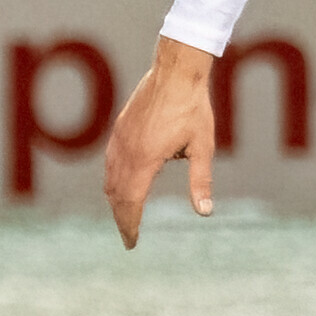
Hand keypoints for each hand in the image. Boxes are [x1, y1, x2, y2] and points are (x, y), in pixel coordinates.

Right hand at [102, 36, 219, 248]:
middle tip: (129, 237)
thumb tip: (205, 212)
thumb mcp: (203, 147)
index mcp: (145, 160)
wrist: (175, 72)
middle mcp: (126, 152)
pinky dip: (113, 182)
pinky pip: (110, 163)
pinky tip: (120, 185)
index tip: (132, 243)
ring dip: (115, 202)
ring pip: (109, 180)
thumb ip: (201, 181)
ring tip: (125, 216)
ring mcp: (119, 140)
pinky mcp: (119, 130)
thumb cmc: (193, 108)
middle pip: (116, 196)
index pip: (131, 203)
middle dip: (121, 219)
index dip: (130, 226)